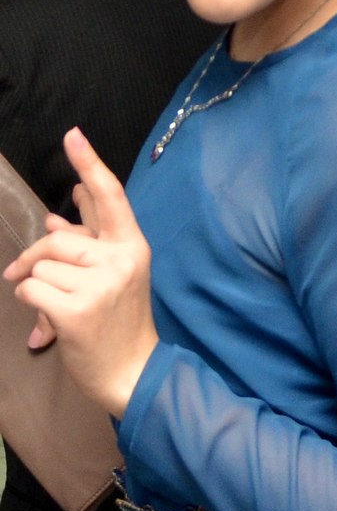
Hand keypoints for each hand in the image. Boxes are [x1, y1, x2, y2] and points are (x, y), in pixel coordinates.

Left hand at [3, 128, 157, 416]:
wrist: (133, 374)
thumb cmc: (121, 325)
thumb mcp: (115, 277)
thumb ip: (90, 243)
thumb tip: (59, 216)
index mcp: (132, 247)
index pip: (110, 197)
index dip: (89, 164)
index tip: (72, 136)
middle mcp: (119, 260)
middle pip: (56, 239)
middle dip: (36, 257)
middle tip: (30, 277)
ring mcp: (99, 285)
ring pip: (40, 266)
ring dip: (37, 287)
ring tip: (58, 309)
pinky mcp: (76, 310)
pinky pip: (31, 289)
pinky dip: (31, 304)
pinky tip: (48, 323)